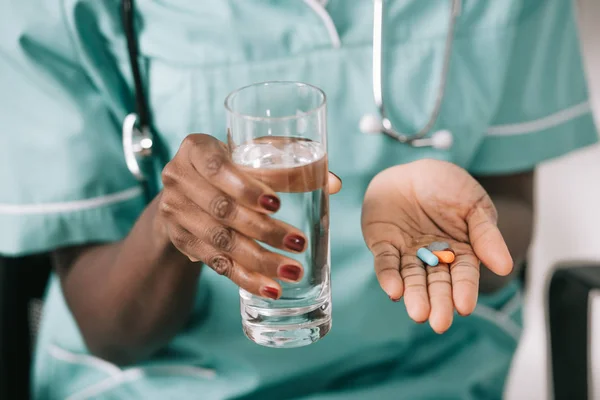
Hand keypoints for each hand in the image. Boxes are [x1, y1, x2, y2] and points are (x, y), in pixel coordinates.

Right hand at [158, 134, 340, 299]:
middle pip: (222, 209)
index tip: (277, 205)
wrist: (189, 189)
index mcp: (196, 148)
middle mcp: (179, 179)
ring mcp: (176, 212)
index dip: (246, 188)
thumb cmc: (231, 166)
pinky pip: (216, 263)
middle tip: (299, 243)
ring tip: (293, 271)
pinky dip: (245, 278)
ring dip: (259, 260)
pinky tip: (270, 289)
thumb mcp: (252, 157)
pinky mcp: (182, 240)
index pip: (217, 167)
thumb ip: (290, 165)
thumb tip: (333, 184)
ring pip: (220, 241)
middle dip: (263, 230)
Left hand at [361, 159, 512, 332]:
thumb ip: (486, 234)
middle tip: (439, 323)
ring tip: (418, 313)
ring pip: (411, 277)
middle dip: (438, 302)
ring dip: (414, 295)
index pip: (463, 274)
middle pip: (436, 282)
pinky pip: (385, 261)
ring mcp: (407, 252)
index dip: (464, 290)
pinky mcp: (383, 244)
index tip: (464, 306)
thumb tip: (505, 266)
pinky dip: (388, 276)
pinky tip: (393, 290)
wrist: (411, 168)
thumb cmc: (447, 186)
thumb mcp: (473, 204)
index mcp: (460, 250)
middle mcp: (433, 257)